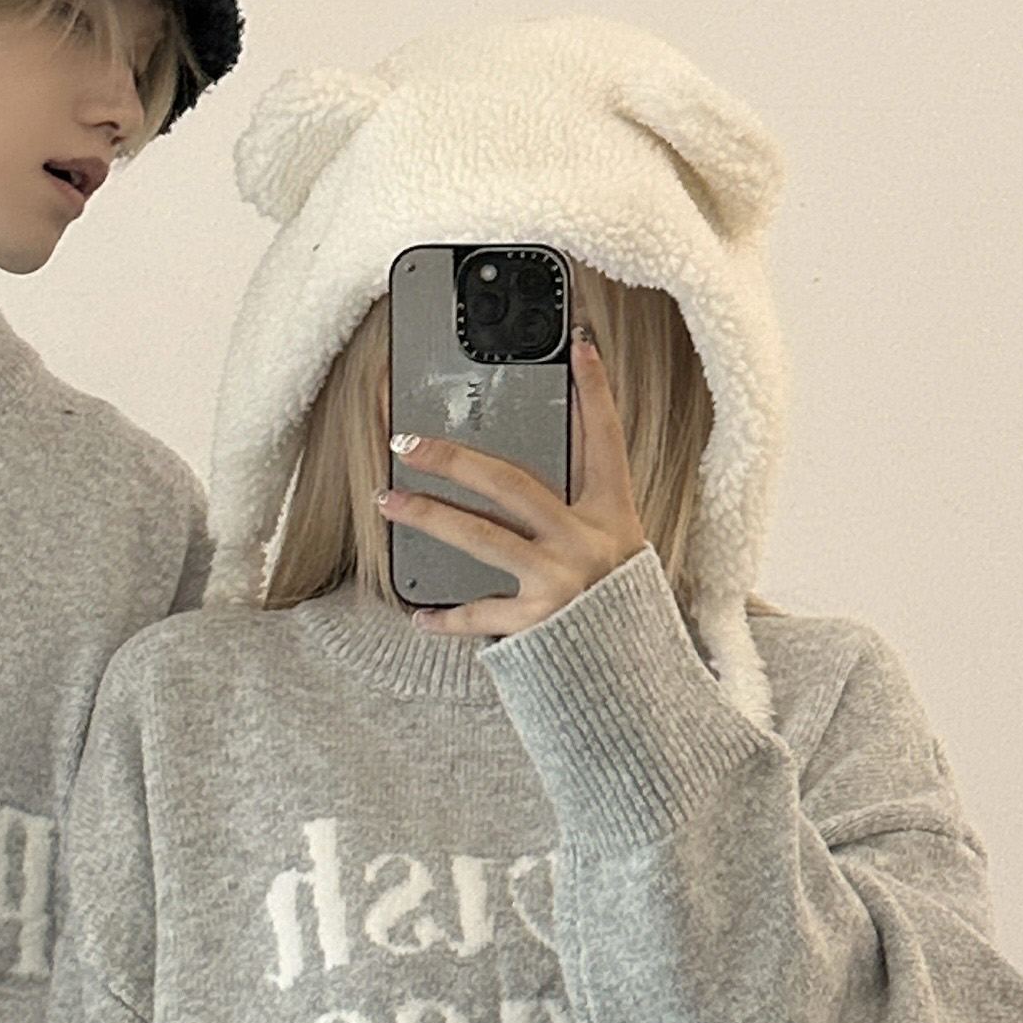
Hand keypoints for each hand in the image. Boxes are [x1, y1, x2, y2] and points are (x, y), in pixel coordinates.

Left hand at [377, 326, 647, 637]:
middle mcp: (586, 543)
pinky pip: (480, 614)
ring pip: (480, 539)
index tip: (579, 344)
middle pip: (511, 485)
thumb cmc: (617, 602)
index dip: (595, 391)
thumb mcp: (617, 542)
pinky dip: (447, 618)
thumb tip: (545, 448)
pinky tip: (419, 614)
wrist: (636, 678)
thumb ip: (581, 501)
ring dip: (428, 516)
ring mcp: (560, 583)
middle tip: (407, 442)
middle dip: (454, 459)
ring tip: (387, 500)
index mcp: (612, 514)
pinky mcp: (538, 624)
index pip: (605, 440)